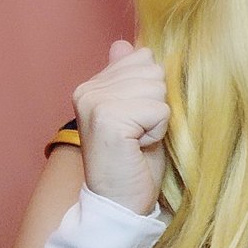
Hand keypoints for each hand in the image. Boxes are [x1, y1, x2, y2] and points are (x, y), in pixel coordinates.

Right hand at [73, 41, 169, 214]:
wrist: (120, 203)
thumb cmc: (134, 162)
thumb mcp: (135, 113)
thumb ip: (128, 78)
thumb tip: (125, 44)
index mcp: (92, 86)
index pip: (143, 58)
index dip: (152, 92)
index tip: (136, 121)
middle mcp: (88, 90)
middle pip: (153, 71)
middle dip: (157, 105)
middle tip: (138, 134)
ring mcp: (96, 103)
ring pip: (158, 89)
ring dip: (158, 119)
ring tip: (138, 141)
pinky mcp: (109, 119)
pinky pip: (159, 110)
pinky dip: (158, 131)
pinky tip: (139, 147)